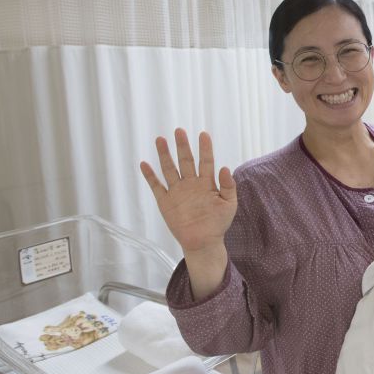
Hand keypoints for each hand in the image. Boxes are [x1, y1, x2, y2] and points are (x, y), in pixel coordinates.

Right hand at [140, 129, 236, 255]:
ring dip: (164, 155)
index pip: (206, 161)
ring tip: (160, 139)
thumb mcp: (229, 204)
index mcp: (207, 183)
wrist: (203, 242)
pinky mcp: (166, 201)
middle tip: (179, 131)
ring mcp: (177, 191)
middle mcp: (191, 184)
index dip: (205, 148)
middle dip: (182, 146)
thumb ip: (228, 186)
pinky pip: (156, 186)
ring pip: (169, 169)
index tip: (203, 135)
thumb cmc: (218, 223)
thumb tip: (225, 167)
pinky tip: (144, 164)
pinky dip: (150, 176)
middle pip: (185, 161)